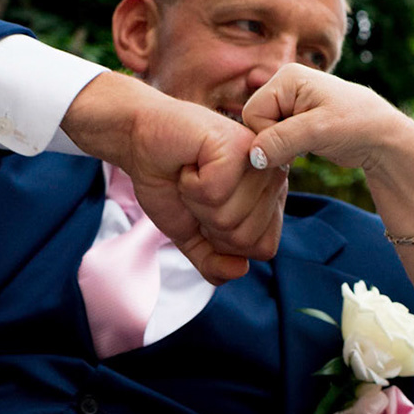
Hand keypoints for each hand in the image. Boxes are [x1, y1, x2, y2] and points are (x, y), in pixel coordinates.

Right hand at [62, 72, 285, 283]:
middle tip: (196, 190)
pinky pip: (213, 193)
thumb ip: (214, 262)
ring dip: (196, 202)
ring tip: (193, 175)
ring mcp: (259, 159)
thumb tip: (240, 271)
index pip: (263, 249)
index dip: (224, 241)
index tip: (207, 209)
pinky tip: (190, 162)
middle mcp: (274, 178)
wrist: (140, 142)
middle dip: (206, 222)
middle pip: (245, 238)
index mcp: (271, 199)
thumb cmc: (169, 183)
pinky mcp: (237, 144)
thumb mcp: (192, 236)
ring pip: (229, 218)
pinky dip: (189, 184)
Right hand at [242, 63, 413, 177]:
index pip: (253, 112)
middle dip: (274, 141)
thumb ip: (281, 140)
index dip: (268, 135)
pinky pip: (275, 138)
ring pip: (264, 133)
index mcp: (287, 77)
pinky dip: (286, 150)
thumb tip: (253, 156)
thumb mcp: (318, 131)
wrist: (383, 137)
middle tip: (303, 148)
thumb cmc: (357, 125)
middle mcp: (285, 85)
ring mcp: (290, 102)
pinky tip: (307, 151)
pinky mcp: (296, 119)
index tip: (297, 145)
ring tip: (308, 147)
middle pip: (255, 122)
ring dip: (281, 147)